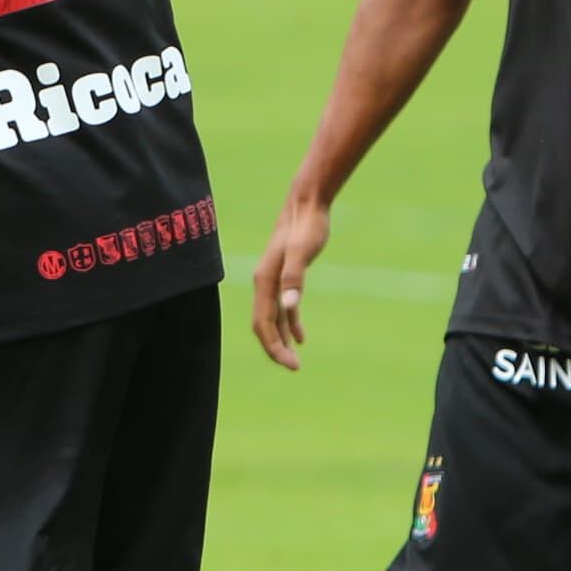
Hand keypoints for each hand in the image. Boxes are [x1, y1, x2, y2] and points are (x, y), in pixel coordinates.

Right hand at [252, 195, 329, 369]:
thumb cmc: (306, 226)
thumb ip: (294, 277)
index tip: (291, 364)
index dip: (274, 347)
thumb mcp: (301, 252)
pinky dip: (289, 323)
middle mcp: (264, 283)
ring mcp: (273, 280)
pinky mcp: (285, 275)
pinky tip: (301, 337)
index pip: (263, 323)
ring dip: (281, 339)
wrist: (307, 203)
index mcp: (264, 281)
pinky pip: (283, 307)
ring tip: (295, 360)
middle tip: (295, 368)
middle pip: (264, 325)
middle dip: (276, 348)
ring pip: (272, 318)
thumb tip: (289, 306)